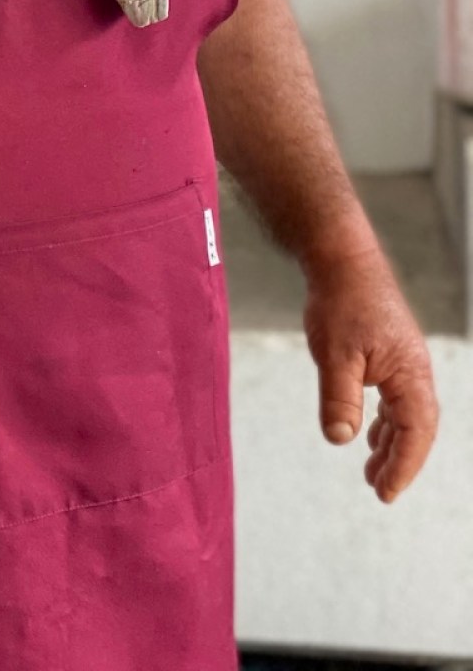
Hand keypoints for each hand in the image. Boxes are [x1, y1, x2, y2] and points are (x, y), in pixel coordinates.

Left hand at [303, 246, 438, 501]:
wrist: (340, 258)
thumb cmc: (341, 301)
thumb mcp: (335, 354)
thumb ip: (339, 398)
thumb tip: (341, 439)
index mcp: (411, 372)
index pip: (417, 432)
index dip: (404, 466)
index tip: (385, 493)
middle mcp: (413, 370)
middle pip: (415, 428)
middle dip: (399, 461)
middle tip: (377, 490)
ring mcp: (401, 361)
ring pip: (404, 414)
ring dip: (390, 443)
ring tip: (371, 472)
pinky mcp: (386, 353)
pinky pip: (393, 397)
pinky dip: (383, 420)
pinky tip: (367, 433)